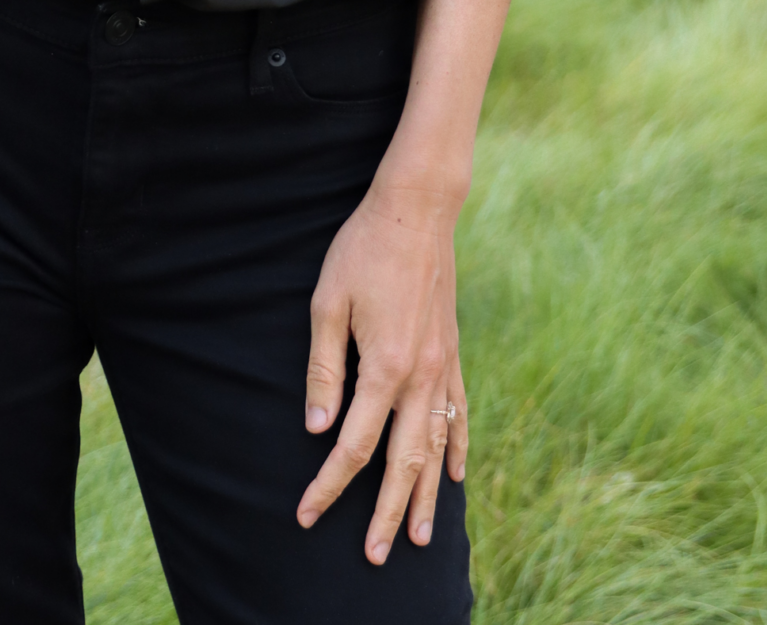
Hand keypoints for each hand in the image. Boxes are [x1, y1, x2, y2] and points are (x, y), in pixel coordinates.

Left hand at [296, 176, 467, 563]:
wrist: (415, 211)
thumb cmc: (362, 251)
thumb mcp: (327, 304)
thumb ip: (323, 370)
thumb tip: (318, 429)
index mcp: (385, 368)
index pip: (354, 446)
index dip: (328, 484)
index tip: (306, 513)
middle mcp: (421, 376)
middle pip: (403, 462)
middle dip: (387, 513)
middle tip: (374, 555)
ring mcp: (443, 366)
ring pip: (436, 447)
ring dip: (427, 495)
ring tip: (420, 538)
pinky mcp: (453, 351)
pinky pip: (459, 412)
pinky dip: (457, 448)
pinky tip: (455, 475)